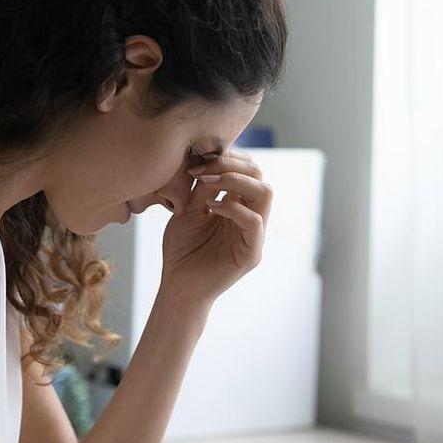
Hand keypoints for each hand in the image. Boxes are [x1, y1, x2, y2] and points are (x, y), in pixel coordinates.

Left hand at [159, 148, 271, 304]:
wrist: (177, 285)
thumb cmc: (182, 249)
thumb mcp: (189, 209)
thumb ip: (202, 187)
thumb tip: (209, 160)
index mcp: (237, 205)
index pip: (247, 169)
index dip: (227, 158)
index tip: (198, 160)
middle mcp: (250, 216)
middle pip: (259, 175)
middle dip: (231, 165)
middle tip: (202, 170)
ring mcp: (254, 235)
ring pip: (265, 193)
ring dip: (235, 181)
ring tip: (208, 185)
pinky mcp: (252, 253)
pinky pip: (254, 222)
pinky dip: (233, 209)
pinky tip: (211, 209)